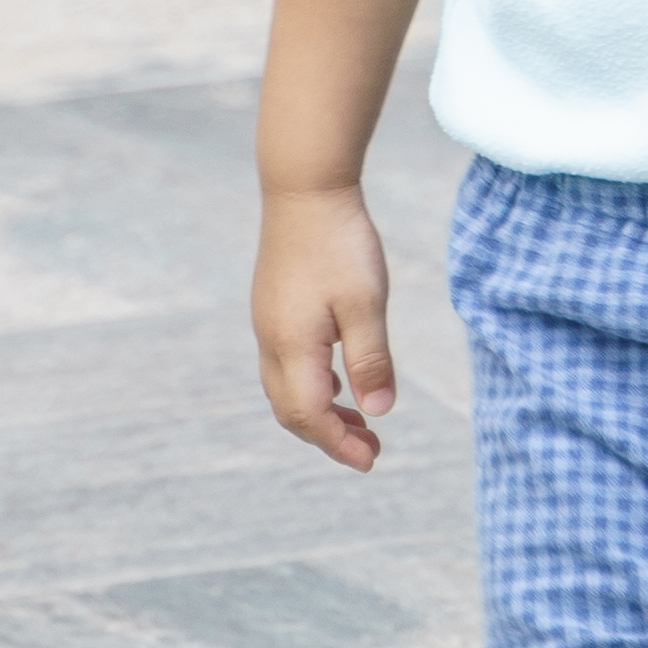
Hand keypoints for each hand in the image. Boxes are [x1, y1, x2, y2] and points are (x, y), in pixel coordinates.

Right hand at [253, 184, 399, 469]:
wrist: (305, 188)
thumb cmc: (340, 243)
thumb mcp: (366, 303)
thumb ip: (371, 359)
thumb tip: (378, 410)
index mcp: (292, 346)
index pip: (310, 415)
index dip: (339, 444)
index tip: (371, 459)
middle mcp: (271, 341)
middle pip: (292, 411)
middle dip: (328, 436)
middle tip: (371, 449)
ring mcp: (269, 324)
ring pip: (286, 390)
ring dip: (320, 413)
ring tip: (358, 422)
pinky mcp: (274, 308)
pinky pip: (285, 366)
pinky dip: (312, 387)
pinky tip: (339, 380)